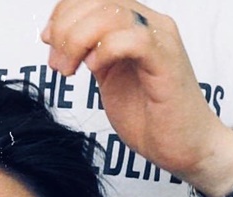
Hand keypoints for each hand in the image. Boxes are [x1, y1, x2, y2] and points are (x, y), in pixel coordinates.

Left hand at [42, 0, 232, 195]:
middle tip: (58, 65)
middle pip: (98, 0)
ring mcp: (161, 39)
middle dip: (66, 29)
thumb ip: (91, 54)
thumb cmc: (150, 117)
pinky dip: (105, 51)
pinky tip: (95, 71)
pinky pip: (132, 39)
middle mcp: (149, 23)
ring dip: (78, 41)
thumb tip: (58, 40)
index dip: (63, 11)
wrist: (185, 147)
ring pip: (111, 14)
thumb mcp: (110, 78)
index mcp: (134, 23)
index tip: (47, 40)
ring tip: (70, 71)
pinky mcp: (167, 62)